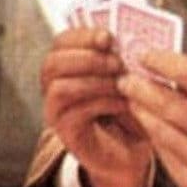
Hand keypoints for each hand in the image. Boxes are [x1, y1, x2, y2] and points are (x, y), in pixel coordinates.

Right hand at [41, 27, 152, 186]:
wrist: (130, 150)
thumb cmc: (128, 108)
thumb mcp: (128, 78)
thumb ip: (124, 58)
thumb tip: (134, 39)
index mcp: (68, 63)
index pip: (62, 41)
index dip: (82, 35)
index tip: (108, 38)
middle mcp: (53, 84)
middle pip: (53, 62)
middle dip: (87, 58)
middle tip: (117, 62)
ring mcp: (56, 109)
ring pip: (59, 87)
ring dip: (94, 81)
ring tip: (121, 83)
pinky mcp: (65, 131)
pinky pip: (74, 112)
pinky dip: (100, 103)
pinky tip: (122, 103)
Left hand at [120, 51, 186, 186]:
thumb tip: (186, 65)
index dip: (161, 60)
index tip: (145, 54)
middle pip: (166, 102)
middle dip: (141, 86)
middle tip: (127, 77)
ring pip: (160, 130)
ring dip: (142, 112)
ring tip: (133, 100)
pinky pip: (167, 156)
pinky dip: (157, 139)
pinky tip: (153, 129)